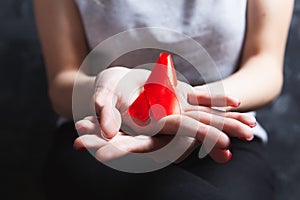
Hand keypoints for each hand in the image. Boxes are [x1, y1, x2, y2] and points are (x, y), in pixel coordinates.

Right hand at [74, 67, 255, 162]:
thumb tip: (107, 132)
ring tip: (252, 124)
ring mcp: (175, 108)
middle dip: (224, 129)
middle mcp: (168, 119)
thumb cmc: (107, 90)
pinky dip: (217, 101)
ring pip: (204, 114)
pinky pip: (199, 101)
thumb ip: (104, 113)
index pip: (181, 130)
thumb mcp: (104, 98)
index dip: (201, 135)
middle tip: (250, 133)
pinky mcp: (178, 97)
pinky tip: (234, 102)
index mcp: (153, 122)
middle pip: (200, 124)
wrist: (115, 83)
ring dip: (227, 119)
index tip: (224, 144)